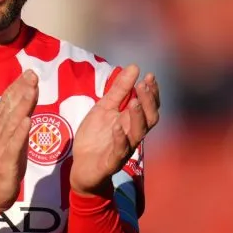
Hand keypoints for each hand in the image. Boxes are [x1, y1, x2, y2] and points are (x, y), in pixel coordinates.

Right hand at [0, 70, 39, 212]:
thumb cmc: (4, 161)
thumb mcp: (12, 136)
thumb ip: (18, 117)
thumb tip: (28, 96)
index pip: (7, 101)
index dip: (17, 86)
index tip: (29, 72)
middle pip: (10, 108)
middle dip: (21, 90)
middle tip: (32, 75)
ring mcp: (0, 146)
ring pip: (12, 123)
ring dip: (22, 106)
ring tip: (31, 91)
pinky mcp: (5, 161)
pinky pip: (13, 145)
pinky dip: (20, 133)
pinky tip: (27, 121)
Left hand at [70, 64, 159, 195]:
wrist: (81, 165)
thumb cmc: (96, 137)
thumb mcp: (104, 107)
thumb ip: (119, 90)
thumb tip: (135, 66)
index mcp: (131, 121)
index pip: (149, 106)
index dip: (152, 92)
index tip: (149, 76)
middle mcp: (132, 134)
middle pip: (150, 119)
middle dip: (149, 102)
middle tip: (143, 85)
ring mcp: (124, 148)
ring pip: (138, 134)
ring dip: (137, 117)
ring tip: (134, 101)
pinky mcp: (112, 161)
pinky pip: (120, 151)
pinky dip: (120, 139)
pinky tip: (116, 127)